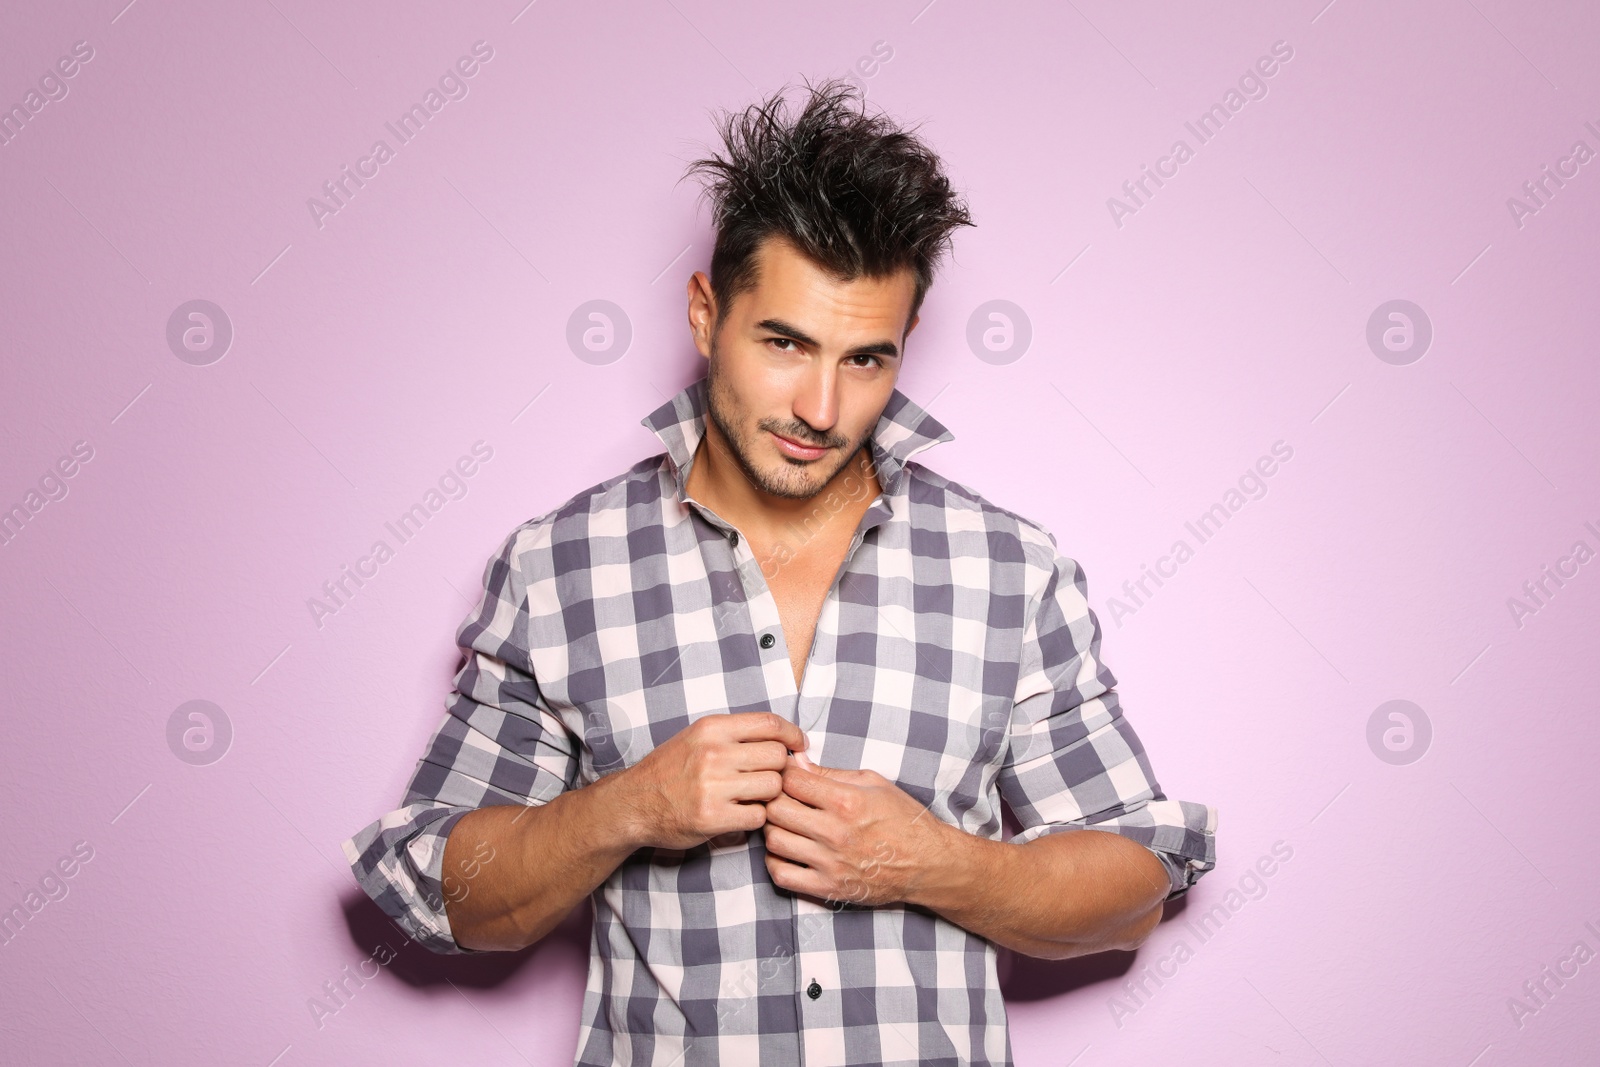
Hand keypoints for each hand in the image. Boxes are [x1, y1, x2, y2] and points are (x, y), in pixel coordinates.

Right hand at [619, 712, 805, 850]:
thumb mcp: (697, 738)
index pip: (769, 723)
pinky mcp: (712, 817)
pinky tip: (740, 814)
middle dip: (778, 769)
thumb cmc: (669, 770)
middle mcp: (712, 753)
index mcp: (711, 729)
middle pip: (777, 756)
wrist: (632, 803)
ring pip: (773, 786)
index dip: (792, 734)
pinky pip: (759, 816)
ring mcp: (712, 786)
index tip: (799, 745)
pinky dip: (756, 817)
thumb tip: (785, 741)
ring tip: (752, 797)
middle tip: (767, 778)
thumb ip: (736, 736)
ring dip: (769, 795)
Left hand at [761, 755, 950, 906]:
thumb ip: (831, 773)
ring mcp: (831, 863)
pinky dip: (774, 862)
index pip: (792, 780)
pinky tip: (785, 851)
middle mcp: (836, 833)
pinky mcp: (829, 888)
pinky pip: (782, 875)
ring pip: (774, 841)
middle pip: (776, 809)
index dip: (783, 773)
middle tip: (779, 798)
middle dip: (772, 798)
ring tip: (783, 823)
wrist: (929, 864)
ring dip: (772, 828)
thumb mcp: (873, 783)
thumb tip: (797, 761)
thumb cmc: (903, 819)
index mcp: (847, 801)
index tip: (786, 775)